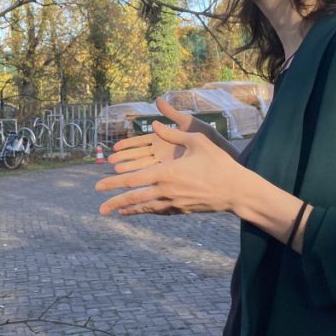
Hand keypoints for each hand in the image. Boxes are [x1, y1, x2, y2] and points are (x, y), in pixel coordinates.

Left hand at [96, 119, 244, 215]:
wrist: (236, 190)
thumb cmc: (218, 162)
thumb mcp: (196, 141)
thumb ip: (173, 134)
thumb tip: (156, 124)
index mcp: (166, 173)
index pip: (133, 180)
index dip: (114, 183)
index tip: (99, 186)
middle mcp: (166, 191)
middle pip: (134, 199)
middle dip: (115, 203)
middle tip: (100, 209)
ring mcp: (174, 203)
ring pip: (146, 208)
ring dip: (129, 210)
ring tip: (115, 211)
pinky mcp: (182, 210)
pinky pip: (159, 211)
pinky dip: (146, 211)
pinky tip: (140, 211)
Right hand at [106, 97, 230, 172]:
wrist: (230, 160)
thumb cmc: (212, 141)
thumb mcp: (190, 126)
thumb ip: (172, 115)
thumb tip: (157, 99)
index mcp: (166, 142)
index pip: (141, 144)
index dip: (128, 146)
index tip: (115, 149)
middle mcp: (165, 156)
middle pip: (140, 158)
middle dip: (125, 161)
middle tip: (110, 164)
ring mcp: (170, 168)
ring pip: (145, 171)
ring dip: (131, 173)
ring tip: (117, 175)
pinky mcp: (176, 179)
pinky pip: (158, 182)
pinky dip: (146, 184)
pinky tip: (134, 190)